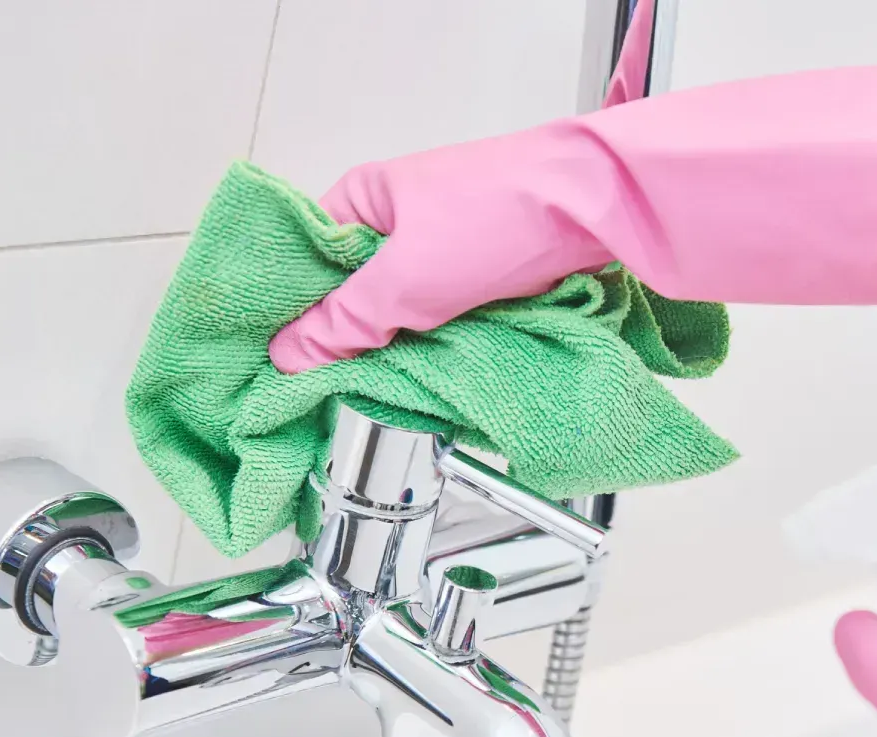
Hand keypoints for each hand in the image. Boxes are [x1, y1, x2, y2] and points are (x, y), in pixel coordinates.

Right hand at [267, 58, 876, 372]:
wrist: (602, 210)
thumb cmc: (504, 216)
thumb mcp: (404, 280)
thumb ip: (342, 323)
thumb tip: (289, 356)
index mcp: (366, 199)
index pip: (305, 261)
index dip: (289, 314)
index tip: (274, 366)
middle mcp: (402, 221)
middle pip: (352, 294)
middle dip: (343, 343)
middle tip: (323, 395)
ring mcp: (447, 251)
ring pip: (401, 315)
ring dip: (395, 352)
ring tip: (373, 396)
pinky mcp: (487, 280)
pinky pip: (444, 323)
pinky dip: (435, 350)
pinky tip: (425, 381)